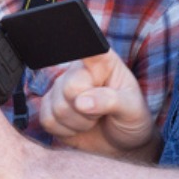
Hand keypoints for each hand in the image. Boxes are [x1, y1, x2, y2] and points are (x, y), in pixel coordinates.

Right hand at [40, 51, 159, 158]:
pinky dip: (64, 131)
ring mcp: (62, 88)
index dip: (79, 41)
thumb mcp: (132, 109)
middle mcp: (79, 71)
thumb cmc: (131, 119)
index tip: (78, 35)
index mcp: (102, 62)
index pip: (87, 49)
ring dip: (77, 123)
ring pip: (56, 108)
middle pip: (68, 87)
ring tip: (93, 120)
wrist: (122, 143)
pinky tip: (78, 127)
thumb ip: (111, 101)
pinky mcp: (50, 108)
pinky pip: (47, 120)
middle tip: (102, 112)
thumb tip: (82, 102)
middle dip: (86, 110)